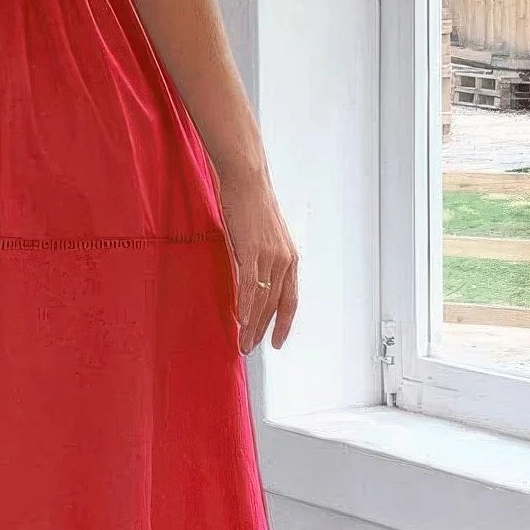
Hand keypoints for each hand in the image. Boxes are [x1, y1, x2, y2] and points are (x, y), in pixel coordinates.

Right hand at [217, 167, 298, 353]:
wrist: (247, 181)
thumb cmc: (252, 205)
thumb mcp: (263, 237)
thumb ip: (261, 259)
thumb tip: (251, 279)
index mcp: (290, 259)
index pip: (290, 299)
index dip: (284, 323)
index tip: (277, 342)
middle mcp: (284, 260)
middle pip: (274, 304)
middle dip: (262, 330)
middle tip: (250, 347)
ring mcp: (270, 256)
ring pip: (261, 299)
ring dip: (251, 324)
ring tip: (243, 342)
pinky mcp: (252, 250)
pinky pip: (249, 284)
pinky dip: (244, 305)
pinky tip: (239, 319)